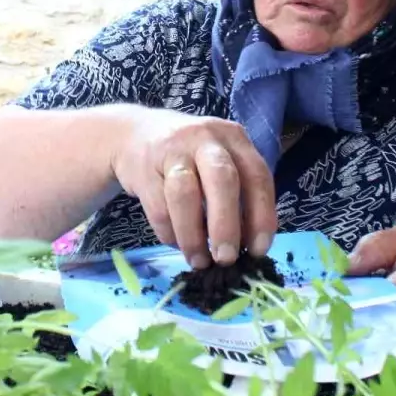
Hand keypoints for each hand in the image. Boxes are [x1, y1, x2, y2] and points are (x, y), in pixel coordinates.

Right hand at [110, 108, 276, 268]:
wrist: (134, 134)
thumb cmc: (189, 155)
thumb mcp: (220, 159)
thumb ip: (238, 192)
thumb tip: (248, 245)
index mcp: (234, 138)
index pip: (257, 176)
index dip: (261, 216)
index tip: (258, 250)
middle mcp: (205, 139)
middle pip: (222, 180)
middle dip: (226, 225)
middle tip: (226, 259)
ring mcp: (172, 151)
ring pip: (185, 195)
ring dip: (194, 236)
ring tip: (199, 260)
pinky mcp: (143, 169)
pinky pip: (158, 208)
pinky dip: (170, 233)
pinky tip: (176, 242)